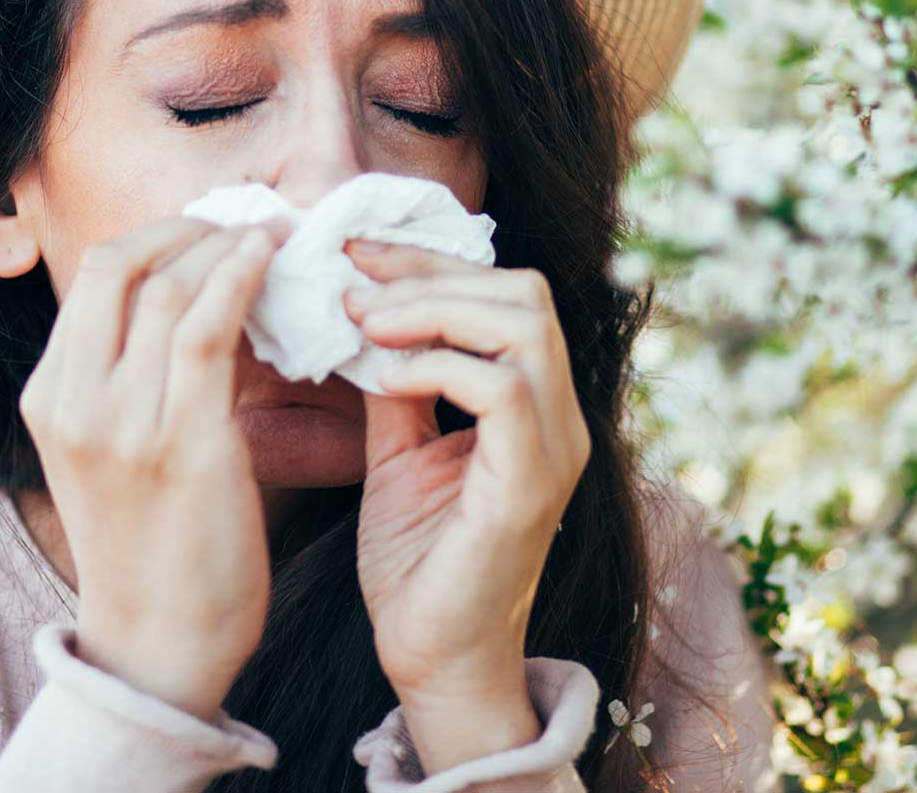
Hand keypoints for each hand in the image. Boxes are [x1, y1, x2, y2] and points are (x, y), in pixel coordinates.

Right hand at [19, 214, 284, 720]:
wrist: (157, 646)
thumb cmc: (153, 548)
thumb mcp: (113, 451)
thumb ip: (134, 378)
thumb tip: (198, 296)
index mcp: (47, 398)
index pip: (96, 276)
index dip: (160, 235)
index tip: (213, 228)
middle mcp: (71, 401)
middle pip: (122, 262)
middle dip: (190, 227)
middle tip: (246, 223)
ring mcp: (120, 422)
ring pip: (169, 286)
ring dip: (229, 246)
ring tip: (273, 238)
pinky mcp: (179, 442)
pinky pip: (207, 327)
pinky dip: (240, 278)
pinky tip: (271, 262)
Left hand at [341, 239, 590, 705]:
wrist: (432, 661)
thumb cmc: (418, 565)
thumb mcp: (398, 452)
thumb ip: (396, 383)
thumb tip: (366, 311)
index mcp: (536, 405)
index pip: (505, 293)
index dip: (430, 262)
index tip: (356, 255)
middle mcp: (561, 419)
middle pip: (524, 292)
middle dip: (431, 271)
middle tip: (355, 283)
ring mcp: (555, 450)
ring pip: (523, 324)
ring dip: (434, 308)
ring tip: (367, 321)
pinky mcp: (530, 486)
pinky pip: (503, 389)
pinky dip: (438, 365)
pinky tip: (385, 375)